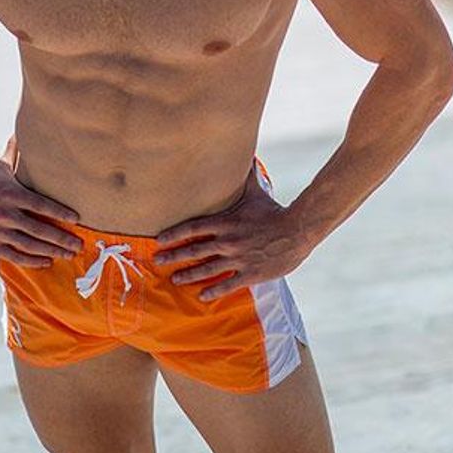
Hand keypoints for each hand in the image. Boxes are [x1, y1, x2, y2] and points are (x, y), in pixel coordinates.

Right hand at [0, 155, 81, 268]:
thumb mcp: (0, 167)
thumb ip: (16, 152)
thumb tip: (25, 130)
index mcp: (10, 194)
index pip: (39, 204)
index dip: (58, 212)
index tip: (76, 218)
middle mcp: (5, 214)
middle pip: (38, 229)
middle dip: (60, 238)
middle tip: (79, 244)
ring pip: (29, 245)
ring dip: (51, 251)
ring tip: (69, 254)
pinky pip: (15, 256)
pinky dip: (32, 260)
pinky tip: (48, 261)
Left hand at [154, 166, 309, 301]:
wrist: (296, 230)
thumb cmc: (273, 210)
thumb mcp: (254, 192)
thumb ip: (244, 177)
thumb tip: (242, 156)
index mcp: (225, 222)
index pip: (192, 227)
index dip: (174, 233)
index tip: (159, 239)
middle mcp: (227, 241)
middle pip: (194, 250)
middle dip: (173, 256)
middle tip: (157, 261)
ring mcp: (237, 259)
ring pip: (206, 270)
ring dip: (188, 275)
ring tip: (174, 279)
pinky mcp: (249, 273)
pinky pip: (227, 285)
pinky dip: (213, 291)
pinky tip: (202, 296)